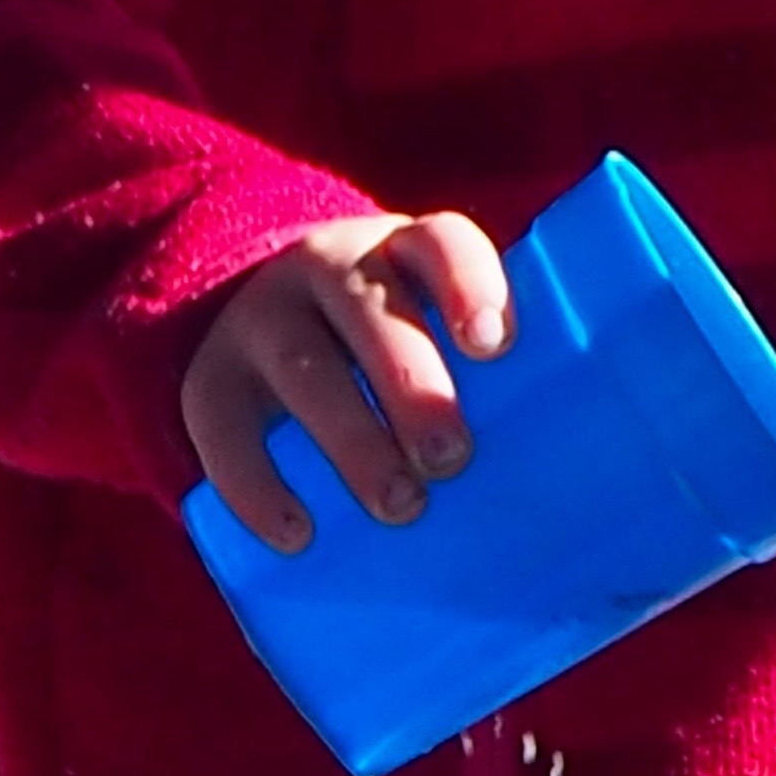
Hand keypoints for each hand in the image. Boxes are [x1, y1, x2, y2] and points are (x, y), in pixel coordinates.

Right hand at [178, 209, 511, 544]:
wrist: (264, 319)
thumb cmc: (394, 351)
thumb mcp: (431, 331)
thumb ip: (485, 380)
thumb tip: (565, 485)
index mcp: (402, 248)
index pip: (440, 242)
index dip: (468, 285)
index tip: (494, 347)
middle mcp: (327, 266)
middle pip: (368, 310)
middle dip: (413, 385)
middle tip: (452, 458)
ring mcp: (260, 317)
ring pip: (303, 369)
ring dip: (354, 441)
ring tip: (400, 505)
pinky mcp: (210, 378)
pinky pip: (223, 430)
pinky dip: (257, 487)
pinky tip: (299, 534)